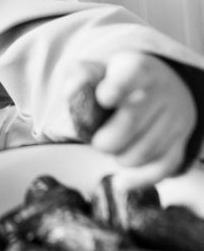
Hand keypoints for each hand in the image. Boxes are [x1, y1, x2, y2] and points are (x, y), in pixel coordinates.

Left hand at [86, 52, 195, 188]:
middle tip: (96, 141)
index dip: (118, 88)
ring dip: (121, 157)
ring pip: (145, 149)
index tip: (103, 98)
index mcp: (139, 69)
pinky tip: (121, 181)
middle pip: (132, 121)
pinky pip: (163, 167)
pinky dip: (140, 178)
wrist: (162, 84)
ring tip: (111, 148)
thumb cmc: (119, 79)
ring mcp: (175, 118)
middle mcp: (162, 93)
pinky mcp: (180, 141)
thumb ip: (79, 75)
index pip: (133, 74)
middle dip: (107, 138)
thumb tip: (70, 93)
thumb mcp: (98, 68)